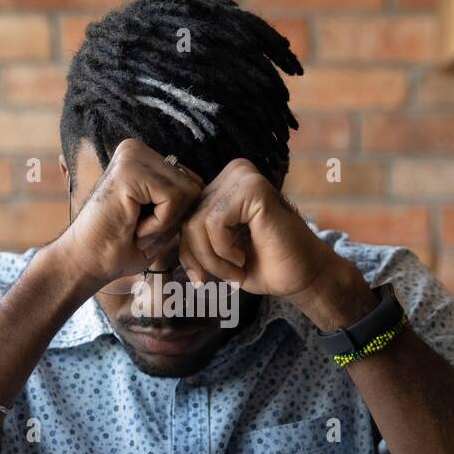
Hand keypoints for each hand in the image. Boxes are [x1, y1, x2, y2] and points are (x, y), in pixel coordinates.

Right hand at [53, 138, 201, 290]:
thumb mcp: (160, 218)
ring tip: (137, 230)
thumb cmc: (120, 247)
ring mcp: (131, 156)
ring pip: (187, 193)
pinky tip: (134, 228)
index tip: (145, 228)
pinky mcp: (130, 170)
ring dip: (166, 224)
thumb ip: (181, 200)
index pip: (191, 181)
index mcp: (142, 157)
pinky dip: (160, 225)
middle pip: (194, 185)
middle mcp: (136, 149)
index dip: (178, 216)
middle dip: (175, 219)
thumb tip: (211, 191)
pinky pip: (173, 199)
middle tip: (140, 231)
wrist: (85, 264)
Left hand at [177, 159, 337, 299]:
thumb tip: (149, 240)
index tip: (202, 280)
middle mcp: (233, 173)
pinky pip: (214, 222)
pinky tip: (243, 258)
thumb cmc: (264, 267)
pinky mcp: (253, 188)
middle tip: (225, 279)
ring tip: (236, 271)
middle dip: (199, 258)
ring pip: (197, 223)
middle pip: (187, 219)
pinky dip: (223, 250)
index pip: (184, 217)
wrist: (303, 277)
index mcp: (224, 184)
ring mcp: (244, 176)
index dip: (187, 253)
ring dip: (213, 259)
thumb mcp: (217, 252)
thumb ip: (193, 238)